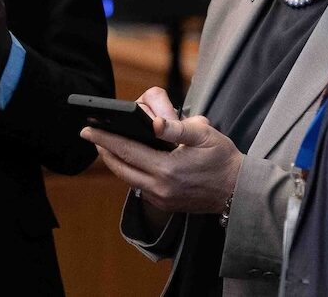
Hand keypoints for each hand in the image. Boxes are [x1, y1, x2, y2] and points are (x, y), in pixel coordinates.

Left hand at [81, 87, 243, 214]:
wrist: (239, 191)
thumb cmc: (223, 158)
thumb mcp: (204, 135)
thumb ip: (177, 128)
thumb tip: (153, 122)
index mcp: (167, 169)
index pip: (127, 151)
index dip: (105, 138)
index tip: (88, 128)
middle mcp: (160, 188)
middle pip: (121, 167)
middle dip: (103, 150)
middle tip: (90, 134)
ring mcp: (162, 199)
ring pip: (128, 179)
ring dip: (114, 162)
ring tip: (104, 145)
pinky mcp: (166, 205)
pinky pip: (139, 186)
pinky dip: (129, 172)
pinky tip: (126, 160)